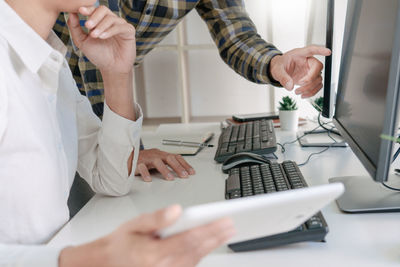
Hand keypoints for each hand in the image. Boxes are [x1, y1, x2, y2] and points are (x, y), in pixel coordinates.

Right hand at [59, 205, 234, 266]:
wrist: (107, 263)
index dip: (210, 230)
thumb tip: (176, 210)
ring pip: (196, 259)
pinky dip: (201, 255)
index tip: (224, 221)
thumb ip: (156, 218)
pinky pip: (189, 266)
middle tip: (231, 226)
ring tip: (225, 233)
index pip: (189, 239)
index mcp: (154, 253)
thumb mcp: (134, 225)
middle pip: (197, 250)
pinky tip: (209, 245)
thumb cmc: (120, 243)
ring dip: (212, 246)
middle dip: (216, 237)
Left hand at [67, 5, 135, 73]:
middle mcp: (111, 21)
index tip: (80, 11)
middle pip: (103, 10)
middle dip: (94, 16)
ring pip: (111, 18)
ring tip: (94, 35)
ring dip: (101, 26)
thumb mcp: (82, 41)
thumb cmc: (99, 55)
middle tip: (87, 25)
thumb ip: (75, 28)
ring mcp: (120, 25)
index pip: (94, 9)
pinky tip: (103, 37)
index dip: (88, 9)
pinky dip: (110, 31)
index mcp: (100, 21)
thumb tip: (71, 13)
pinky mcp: (129, 31)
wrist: (111, 68)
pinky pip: (120, 27)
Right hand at [136, 149, 195, 181]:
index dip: (185, 164)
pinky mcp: (137, 163)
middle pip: (169, 158)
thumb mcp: (159, 161)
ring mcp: (147, 158)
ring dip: (165, 170)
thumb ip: (168, 165)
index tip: (191, 172)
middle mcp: (156, 155)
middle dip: (178, 167)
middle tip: (184, 176)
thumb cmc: (145, 160)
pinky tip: (149, 179)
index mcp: (162, 154)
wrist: (128, 155)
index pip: (176, 157)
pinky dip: (146, 173)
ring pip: (157, 162)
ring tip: (170, 178)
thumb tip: (182, 172)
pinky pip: (142, 167)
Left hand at [269, 45, 330, 97]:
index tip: (328, 52)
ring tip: (297, 92)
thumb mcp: (277, 70)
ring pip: (318, 79)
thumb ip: (283, 77)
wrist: (279, 72)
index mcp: (300, 54)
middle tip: (299, 84)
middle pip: (318, 68)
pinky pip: (317, 86)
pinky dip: (311, 92)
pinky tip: (303, 95)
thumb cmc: (280, 65)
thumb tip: (289, 86)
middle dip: (310, 79)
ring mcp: (311, 71)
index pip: (312, 50)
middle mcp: (308, 62)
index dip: (321, 50)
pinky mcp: (311, 79)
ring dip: (309, 88)